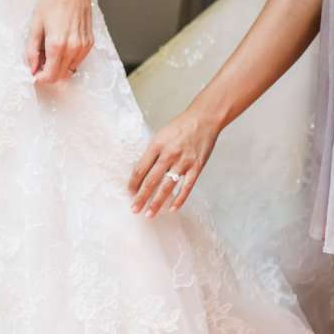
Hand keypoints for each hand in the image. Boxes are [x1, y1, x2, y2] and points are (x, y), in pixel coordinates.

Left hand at [25, 0, 94, 86]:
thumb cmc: (53, 1)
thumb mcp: (35, 25)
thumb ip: (32, 50)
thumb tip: (31, 68)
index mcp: (57, 45)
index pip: (50, 76)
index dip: (40, 78)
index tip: (34, 73)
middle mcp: (73, 48)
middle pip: (60, 76)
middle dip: (48, 73)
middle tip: (39, 61)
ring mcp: (83, 47)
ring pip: (70, 70)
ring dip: (58, 67)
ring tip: (49, 51)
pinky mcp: (89, 43)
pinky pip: (77, 61)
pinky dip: (68, 60)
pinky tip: (61, 46)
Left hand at [130, 104, 220, 218]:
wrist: (204, 119)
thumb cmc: (180, 127)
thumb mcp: (161, 135)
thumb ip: (152, 153)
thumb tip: (141, 173)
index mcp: (157, 145)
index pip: (140, 168)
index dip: (133, 183)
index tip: (129, 192)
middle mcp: (169, 154)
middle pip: (151, 180)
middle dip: (141, 197)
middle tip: (134, 209)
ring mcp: (184, 162)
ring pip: (167, 187)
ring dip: (157, 202)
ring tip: (149, 214)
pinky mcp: (197, 167)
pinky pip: (186, 187)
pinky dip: (179, 199)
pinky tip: (171, 208)